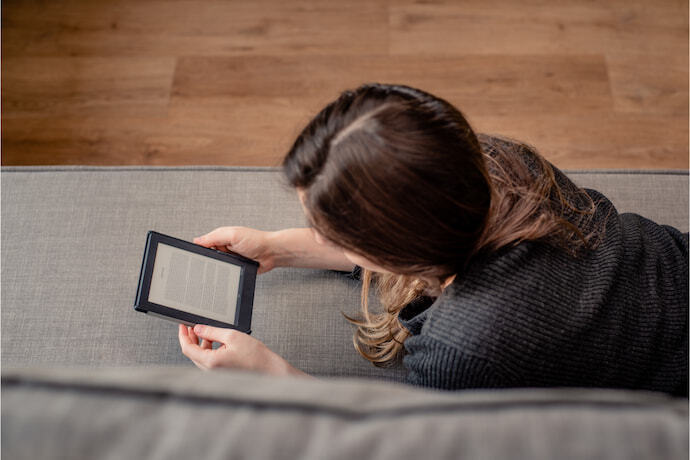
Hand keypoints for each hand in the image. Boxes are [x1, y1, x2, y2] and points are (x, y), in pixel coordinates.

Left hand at [178, 324, 311, 377]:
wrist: (268, 369)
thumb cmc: (255, 356)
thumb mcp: (232, 336)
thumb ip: (212, 331)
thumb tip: (198, 328)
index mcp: (211, 362)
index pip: (187, 348)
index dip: (183, 335)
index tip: (182, 326)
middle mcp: (211, 370)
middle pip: (192, 353)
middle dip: (190, 338)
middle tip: (192, 326)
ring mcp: (215, 373)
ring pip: (200, 357)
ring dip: (200, 343)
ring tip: (205, 332)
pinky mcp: (221, 373)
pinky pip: (208, 360)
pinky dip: (208, 350)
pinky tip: (215, 341)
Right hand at [194, 227, 275, 273]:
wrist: (271, 253)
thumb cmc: (256, 240)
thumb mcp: (233, 235)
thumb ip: (214, 237)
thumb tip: (197, 240)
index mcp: (221, 237)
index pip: (204, 243)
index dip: (200, 249)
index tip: (197, 254)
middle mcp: (224, 247)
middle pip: (209, 256)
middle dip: (212, 260)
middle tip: (221, 258)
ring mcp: (230, 258)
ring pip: (217, 266)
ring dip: (221, 266)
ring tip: (231, 262)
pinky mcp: (235, 268)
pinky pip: (226, 272)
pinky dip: (228, 272)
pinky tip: (233, 269)